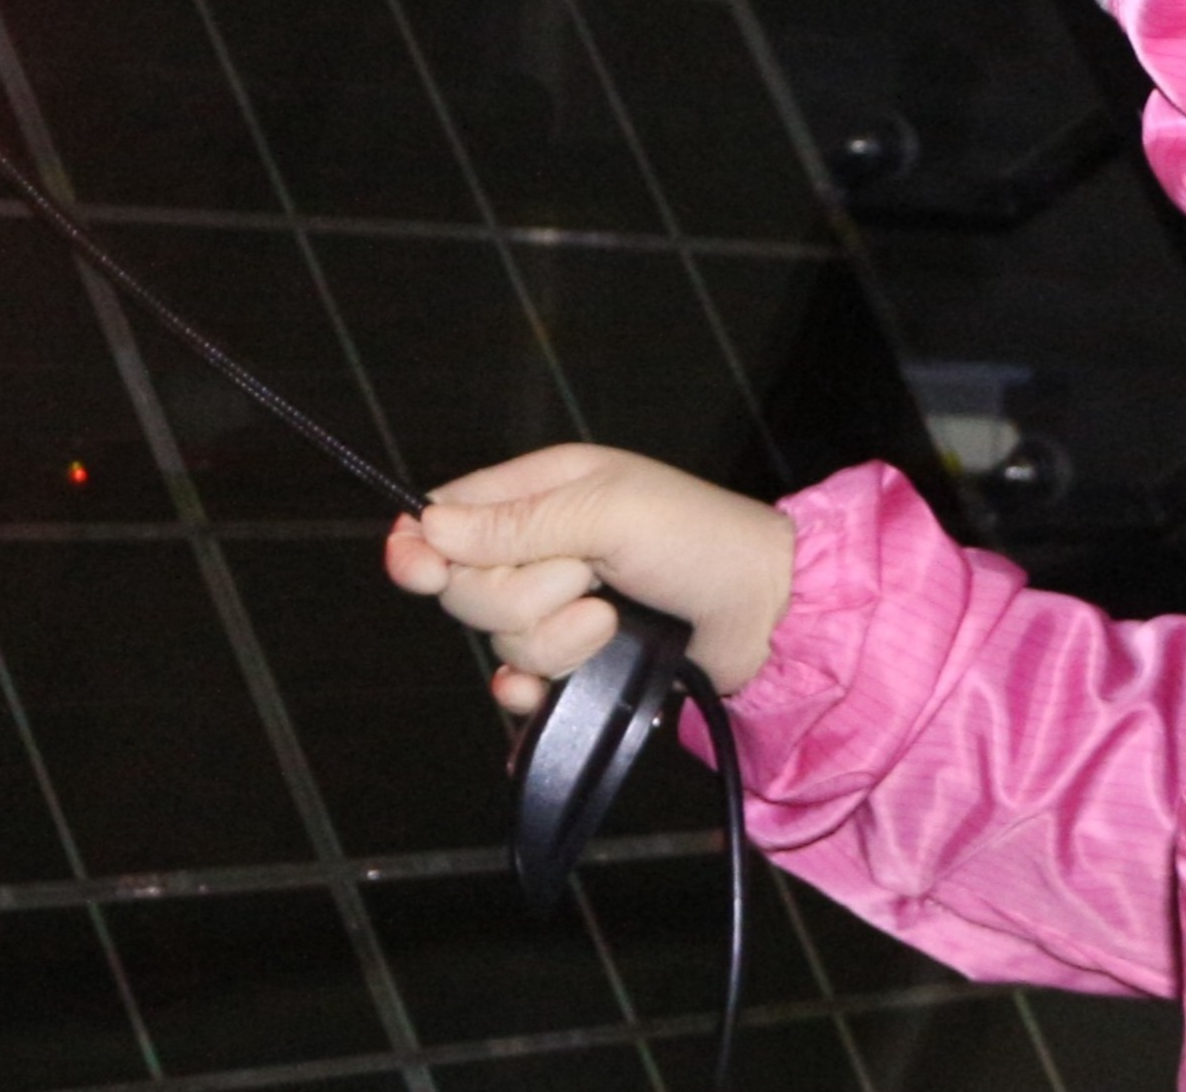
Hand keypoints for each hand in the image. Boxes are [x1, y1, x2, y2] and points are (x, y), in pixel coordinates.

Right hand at [384, 445, 795, 714]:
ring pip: (498, 639)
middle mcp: (538, 549)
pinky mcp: (575, 663)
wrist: (768, 619)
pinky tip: (551, 690)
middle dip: (522, 594)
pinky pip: (520, 686)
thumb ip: (517, 523)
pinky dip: (534, 692)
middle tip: (586, 578)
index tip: (417, 569)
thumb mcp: (608, 512)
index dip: (422, 544)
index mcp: (540, 492)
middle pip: (465, 586)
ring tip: (612, 620)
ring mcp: (556, 609)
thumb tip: (428, 527)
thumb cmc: (702, 540)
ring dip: (556, 639)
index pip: (447, 516)